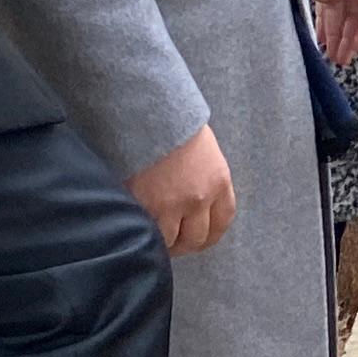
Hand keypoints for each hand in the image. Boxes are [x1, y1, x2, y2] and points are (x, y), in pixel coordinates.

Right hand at [129, 124, 234, 255]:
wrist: (146, 112)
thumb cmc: (173, 123)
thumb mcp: (203, 149)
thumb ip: (203, 178)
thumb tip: (193, 203)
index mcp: (218, 181)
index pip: (222, 221)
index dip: (209, 235)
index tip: (199, 239)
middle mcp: (198, 198)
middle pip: (196, 238)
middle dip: (185, 244)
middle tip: (171, 243)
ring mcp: (170, 205)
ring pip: (169, 241)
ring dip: (161, 243)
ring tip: (150, 237)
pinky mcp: (143, 206)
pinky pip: (145, 232)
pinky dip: (141, 234)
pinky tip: (135, 229)